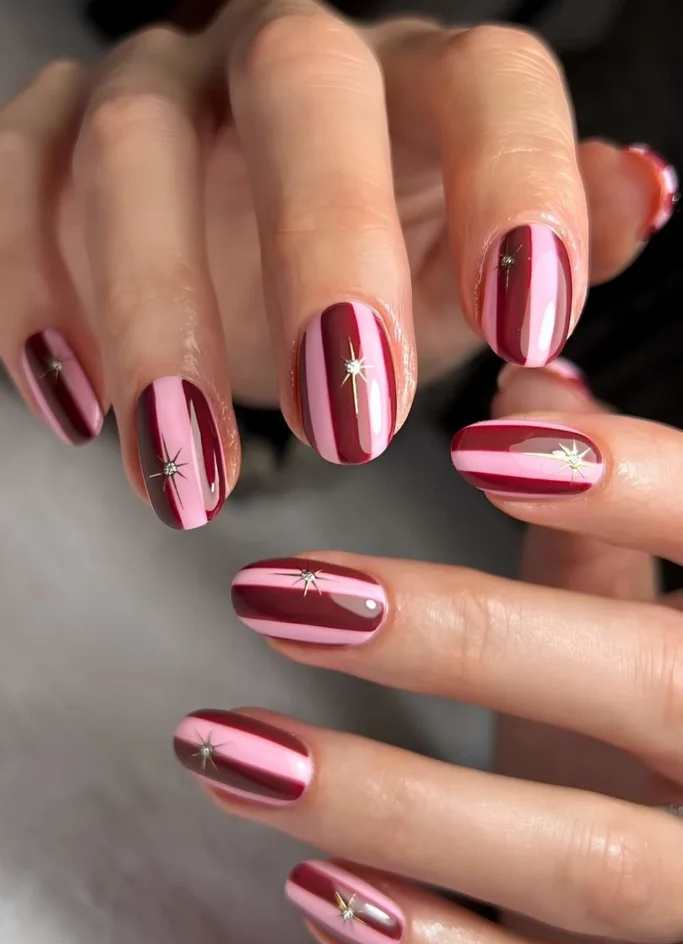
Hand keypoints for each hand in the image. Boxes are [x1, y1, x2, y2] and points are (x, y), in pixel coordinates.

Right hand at [0, 3, 673, 526]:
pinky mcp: (49, 142)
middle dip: (323, 253)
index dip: (518, 185)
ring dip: (158, 318)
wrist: (242, 252)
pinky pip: (16, 183)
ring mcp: (159, 91)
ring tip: (189, 472)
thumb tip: (647, 195)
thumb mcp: (469, 270)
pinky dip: (29, 292)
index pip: (489, 79)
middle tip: (350, 426)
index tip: (534, 327)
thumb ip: (552, 241)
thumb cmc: (378, 269)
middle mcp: (286, 56)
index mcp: (417, 84)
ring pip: (136, 151)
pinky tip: (66, 406)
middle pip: (304, 90)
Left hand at [172, 364, 682, 943]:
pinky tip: (318, 886)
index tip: (482, 443)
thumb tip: (532, 379)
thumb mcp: (645, 640)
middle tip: (280, 596)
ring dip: (392, 801)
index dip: (637, 485)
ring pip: (582, 861)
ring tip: (238, 748)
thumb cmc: (665, 750)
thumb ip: (601, 529)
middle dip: (465, 636)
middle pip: (654, 692)